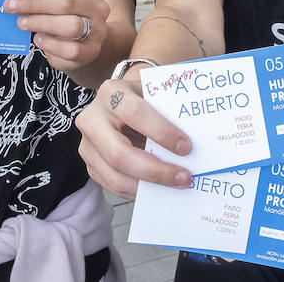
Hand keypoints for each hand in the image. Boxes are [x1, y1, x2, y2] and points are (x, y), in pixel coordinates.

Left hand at [5, 0, 111, 71]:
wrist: (88, 43)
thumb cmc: (67, 16)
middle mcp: (99, 7)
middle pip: (66, 2)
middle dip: (34, 3)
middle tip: (11, 6)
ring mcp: (98, 30)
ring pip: (70, 25)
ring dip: (41, 22)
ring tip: (21, 22)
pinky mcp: (92, 51)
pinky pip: (70, 49)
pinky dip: (50, 43)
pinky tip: (38, 39)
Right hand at [76, 77, 192, 199]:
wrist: (122, 101)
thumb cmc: (144, 97)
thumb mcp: (154, 94)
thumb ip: (169, 111)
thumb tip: (196, 142)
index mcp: (111, 92)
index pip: (135, 113)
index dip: (161, 132)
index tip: (186, 147)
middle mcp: (92, 119)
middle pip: (119, 153)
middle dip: (155, 170)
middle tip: (184, 177)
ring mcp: (87, 144)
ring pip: (115, 175)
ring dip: (149, 186)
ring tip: (175, 185)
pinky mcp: (90, 164)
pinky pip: (113, 186)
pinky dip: (139, 191)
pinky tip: (159, 189)